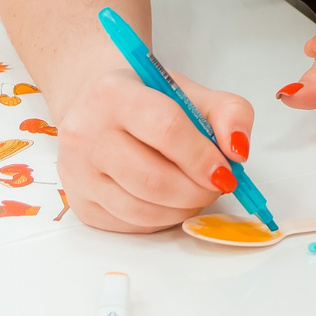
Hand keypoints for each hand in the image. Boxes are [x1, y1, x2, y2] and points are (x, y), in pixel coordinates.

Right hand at [56, 65, 253, 233]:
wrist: (95, 106)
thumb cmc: (145, 98)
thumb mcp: (189, 91)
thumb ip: (228, 112)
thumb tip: (238, 151)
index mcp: (113, 94)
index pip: (166, 130)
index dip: (203, 156)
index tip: (226, 170)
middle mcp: (85, 132)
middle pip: (153, 179)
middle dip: (197, 190)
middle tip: (217, 185)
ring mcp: (77, 171)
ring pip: (142, 209)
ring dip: (183, 209)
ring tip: (196, 192)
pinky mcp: (80, 203)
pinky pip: (130, 224)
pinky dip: (162, 219)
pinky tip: (170, 200)